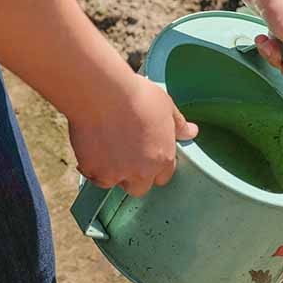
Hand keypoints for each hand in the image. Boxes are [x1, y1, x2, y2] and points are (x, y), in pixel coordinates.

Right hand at [68, 74, 197, 196]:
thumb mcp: (167, 107)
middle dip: (134, 176)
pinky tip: (92, 149)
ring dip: (111, 173)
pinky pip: (92, 175)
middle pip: (139, 187)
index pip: (163, 176)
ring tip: (107, 150)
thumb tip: (191, 132)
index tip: (146, 156)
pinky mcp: (92, 169)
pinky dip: (91, 167)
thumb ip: (179, 125)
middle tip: (125, 156)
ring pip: (114, 183)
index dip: (155, 166)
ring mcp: (116, 173)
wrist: (103, 94)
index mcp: (163, 158)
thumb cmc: (136, 97)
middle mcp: (141, 171)